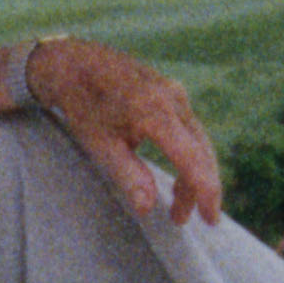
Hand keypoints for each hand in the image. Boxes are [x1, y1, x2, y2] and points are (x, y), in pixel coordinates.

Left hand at [24, 36, 223, 223]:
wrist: (74, 62)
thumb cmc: (83, 104)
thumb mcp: (99, 144)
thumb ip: (127, 175)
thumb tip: (149, 207)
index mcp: (154, 110)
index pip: (191, 157)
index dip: (204, 190)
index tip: (210, 218)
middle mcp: (173, 98)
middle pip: (201, 151)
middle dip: (198, 189)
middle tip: (187, 220)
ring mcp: (176, 93)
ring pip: (198, 142)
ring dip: (193, 176)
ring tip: (178, 208)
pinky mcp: (173, 94)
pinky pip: (189, 130)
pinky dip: (188, 157)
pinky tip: (179, 179)